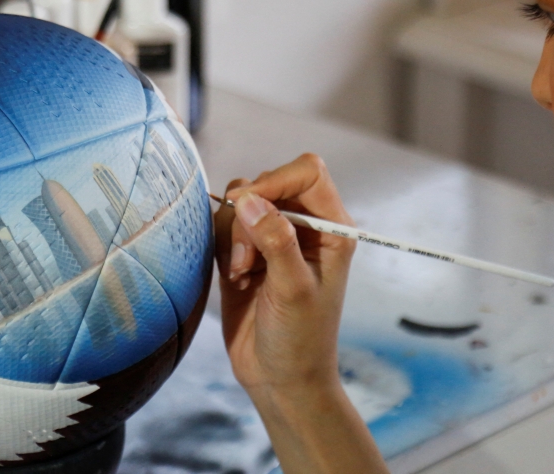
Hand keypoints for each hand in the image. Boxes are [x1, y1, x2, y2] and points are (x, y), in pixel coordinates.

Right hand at [215, 153, 355, 396]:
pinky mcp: (244, 252)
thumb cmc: (301, 340)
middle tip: (248, 260)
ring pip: (240, 202)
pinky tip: (235, 279)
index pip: (307, 172)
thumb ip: (274, 240)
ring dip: (234, 235)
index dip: (277, 180)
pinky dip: (223, 246)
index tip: (252, 206)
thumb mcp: (293, 290)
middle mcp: (303, 226)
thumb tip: (249, 197)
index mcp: (331, 228)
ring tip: (242, 274)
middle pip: (267, 183)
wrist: (280, 380)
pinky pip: (224, 225)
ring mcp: (271, 238)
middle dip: (249, 216)